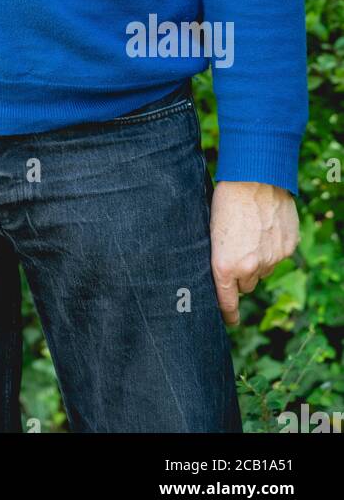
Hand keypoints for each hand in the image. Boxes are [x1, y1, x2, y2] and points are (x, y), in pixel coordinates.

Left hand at [209, 181, 299, 325]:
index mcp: (224, 265)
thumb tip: (221, 272)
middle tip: (237, 251)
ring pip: (263, 270)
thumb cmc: (225, 200)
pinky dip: (272, 248)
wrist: (254, 179)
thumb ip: (219, 256)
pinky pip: (278, 256)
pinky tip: (265, 228)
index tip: (229, 321)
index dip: (228, 313)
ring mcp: (271, 260)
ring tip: (250, 233)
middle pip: (246, 285)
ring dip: (258, 260)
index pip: (227, 301)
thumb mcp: (211, 231)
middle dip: (242, 274)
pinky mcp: (287, 249)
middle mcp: (249, 267)